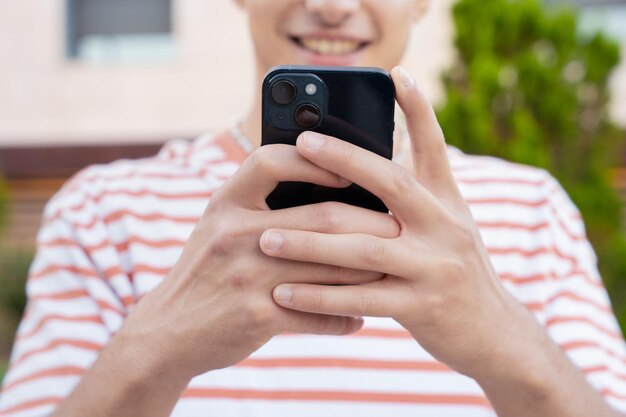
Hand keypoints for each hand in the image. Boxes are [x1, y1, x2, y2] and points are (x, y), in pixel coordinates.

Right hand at [115, 143, 399, 381]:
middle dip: (369, 223)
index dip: (315, 161)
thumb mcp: (218, 225)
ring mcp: (246, 276)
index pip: (272, 161)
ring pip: (329, 269)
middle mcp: (235, 234)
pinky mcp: (256, 316)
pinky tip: (359, 318)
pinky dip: (344, 317)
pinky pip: (317, 315)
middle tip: (400, 227)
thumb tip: (323, 185)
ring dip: (366, 272)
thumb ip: (258, 204)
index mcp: (227, 203)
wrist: (168, 330)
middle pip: (321, 218)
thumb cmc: (205, 271)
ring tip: (392, 270)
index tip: (348, 172)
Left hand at [261, 67, 536, 379]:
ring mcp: (434, 268)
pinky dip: (318, 297)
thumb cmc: (455, 271)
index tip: (396, 74)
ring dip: (310, 242)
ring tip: (266, 238)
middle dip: (344, 159)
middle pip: (391, 183)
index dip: (418, 108)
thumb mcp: (448, 226)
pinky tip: (283, 293)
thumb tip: (376, 161)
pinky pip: (360, 300)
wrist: (494, 333)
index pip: (433, 147)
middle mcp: (445, 227)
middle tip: (300, 143)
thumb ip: (417, 197)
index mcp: (448, 203)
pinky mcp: (422, 308)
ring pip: (363, 248)